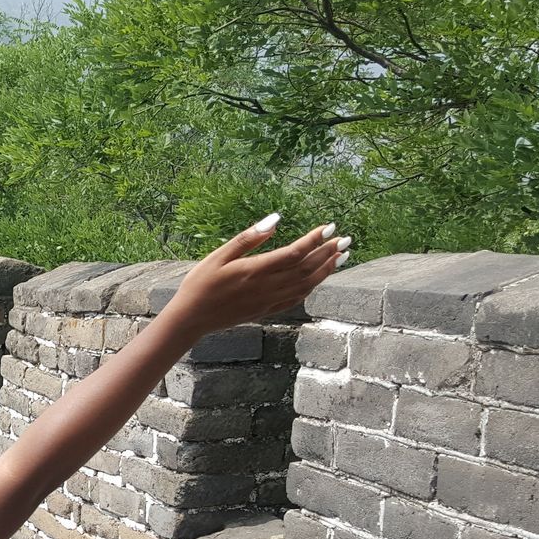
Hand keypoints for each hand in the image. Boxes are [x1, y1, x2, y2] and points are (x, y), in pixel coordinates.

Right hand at [160, 214, 348, 337]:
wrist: (192, 319)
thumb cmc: (200, 283)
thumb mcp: (218, 256)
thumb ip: (249, 238)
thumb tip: (276, 220)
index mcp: (255, 270)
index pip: (294, 253)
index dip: (315, 240)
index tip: (330, 227)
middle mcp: (267, 287)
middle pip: (306, 269)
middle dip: (328, 253)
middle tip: (346, 239)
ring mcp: (269, 301)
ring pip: (306, 285)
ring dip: (326, 270)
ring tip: (341, 257)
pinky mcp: (266, 310)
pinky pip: (296, 299)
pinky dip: (312, 287)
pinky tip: (318, 278)